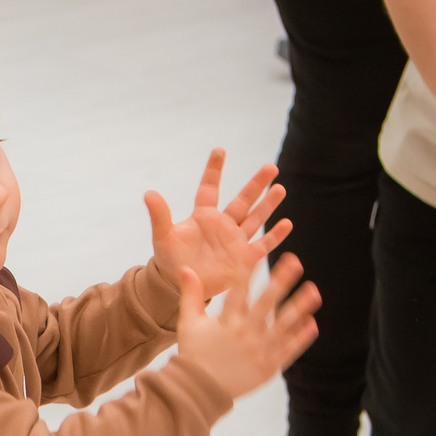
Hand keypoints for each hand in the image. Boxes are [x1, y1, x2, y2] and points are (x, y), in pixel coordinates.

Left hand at [146, 149, 291, 304]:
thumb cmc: (170, 260)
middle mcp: (222, 225)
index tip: (219, 150)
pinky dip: (275, 236)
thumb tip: (148, 193)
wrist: (182, 285)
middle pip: (243, 200)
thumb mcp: (164, 237)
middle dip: (257, 184)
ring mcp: (235, 240)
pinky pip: (263, 245)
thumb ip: (159, 216)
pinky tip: (287, 223)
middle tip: (271, 167)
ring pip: (255, 218)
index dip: (214, 170)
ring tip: (280, 188)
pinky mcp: (243, 258)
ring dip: (268, 205)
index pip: (209, 188)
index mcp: (203, 216)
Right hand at [173, 255, 319, 400]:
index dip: (247, 270)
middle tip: (295, 262)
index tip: (257, 252)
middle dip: (280, 281)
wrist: (199, 391)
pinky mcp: (268, 366)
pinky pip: (288, 350)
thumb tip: (186, 268)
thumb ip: (191, 295)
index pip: (238, 290)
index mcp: (225, 322)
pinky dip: (301, 337)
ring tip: (314, 291)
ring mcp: (259, 351)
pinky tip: (312, 323)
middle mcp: (244, 334)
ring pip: (283, 325)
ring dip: (299, 307)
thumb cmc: (194, 354)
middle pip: (265, 304)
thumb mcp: (189, 323)